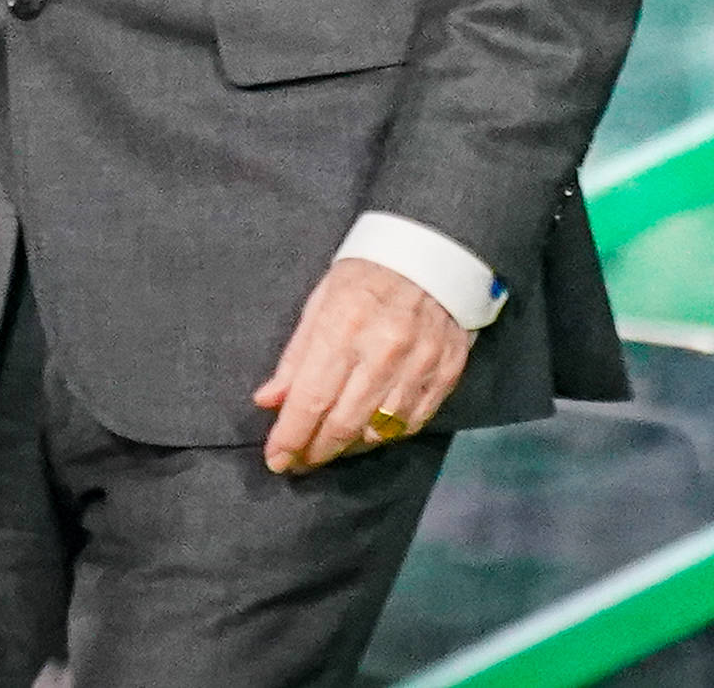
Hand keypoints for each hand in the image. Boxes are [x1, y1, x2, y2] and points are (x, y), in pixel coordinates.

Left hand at [254, 257, 470, 474]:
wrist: (434, 252)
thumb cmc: (367, 275)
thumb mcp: (321, 302)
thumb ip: (295, 357)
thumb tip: (268, 401)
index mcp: (343, 326)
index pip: (310, 399)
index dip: (290, 437)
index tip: (276, 459)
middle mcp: (382, 351)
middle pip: (342, 424)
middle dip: (315, 452)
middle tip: (299, 462)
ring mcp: (418, 365)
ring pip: (378, 432)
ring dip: (348, 448)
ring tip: (329, 447)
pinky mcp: (445, 374)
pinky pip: (411, 424)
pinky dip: (385, 436)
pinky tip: (367, 433)